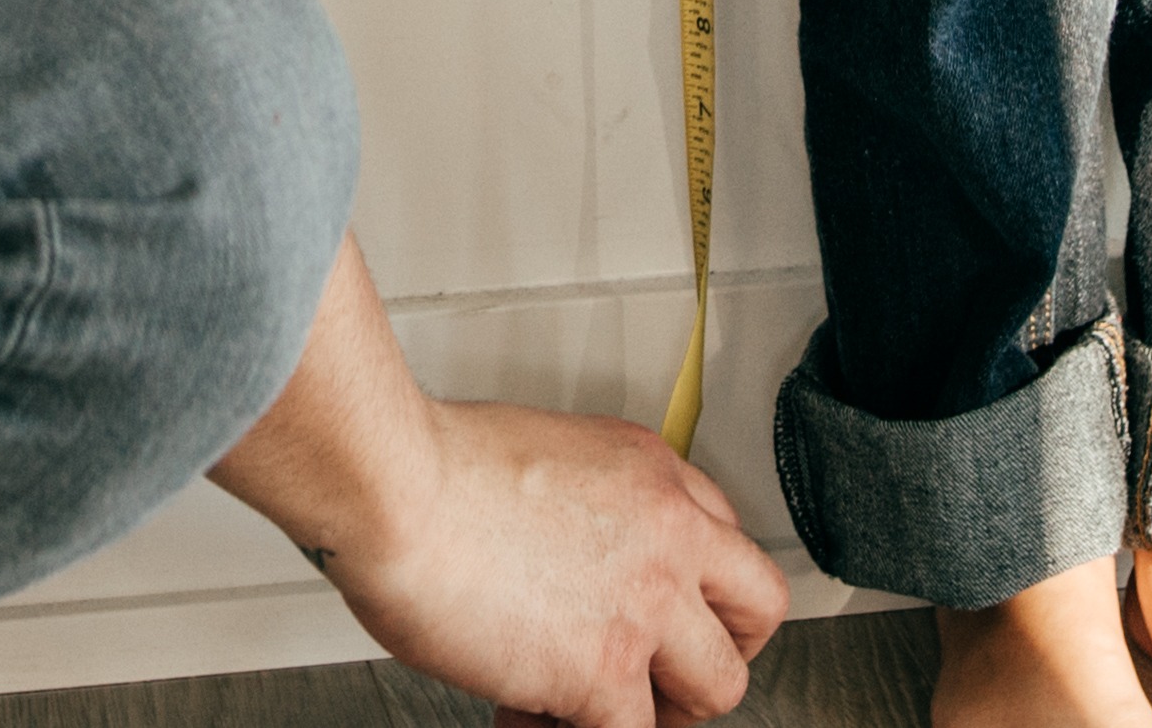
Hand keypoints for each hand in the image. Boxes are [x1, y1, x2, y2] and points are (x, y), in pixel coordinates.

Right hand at [304, 393, 779, 727]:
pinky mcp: (604, 671)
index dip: (691, 590)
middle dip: (714, 651)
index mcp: (651, 472)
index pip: (722, 540)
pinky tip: (527, 721)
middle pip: (758, 609)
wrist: (393, 488)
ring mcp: (646, 605)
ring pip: (719, 686)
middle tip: (664, 675)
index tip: (659, 614)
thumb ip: (577, 505)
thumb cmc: (428, 466)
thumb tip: (562, 555)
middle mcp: (667, 533)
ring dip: (662, 709)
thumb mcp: (536, 451)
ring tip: (600, 710)